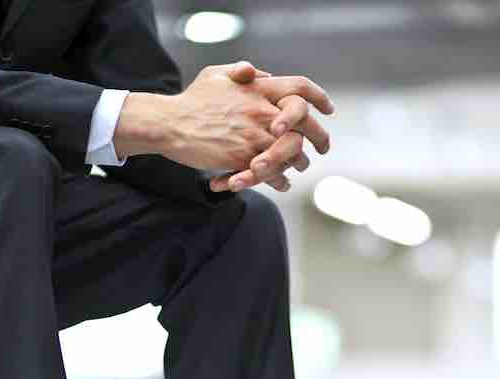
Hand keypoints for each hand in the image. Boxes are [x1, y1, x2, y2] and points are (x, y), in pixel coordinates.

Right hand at [113, 62, 332, 178]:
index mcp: (258, 88)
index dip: (319, 97)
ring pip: (292, 153)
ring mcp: (255, 136)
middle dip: (320, 137)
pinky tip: (282, 184)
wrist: (171, 124)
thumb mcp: (217, 75)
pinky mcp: (245, 159)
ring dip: (299, 163)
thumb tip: (264, 74)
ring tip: (299, 168)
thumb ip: (243, 73)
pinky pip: (273, 174)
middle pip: (305, 125)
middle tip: (324, 147)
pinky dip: (279, 181)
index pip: (300, 88)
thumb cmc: (193, 100)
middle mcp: (262, 111)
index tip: (328, 109)